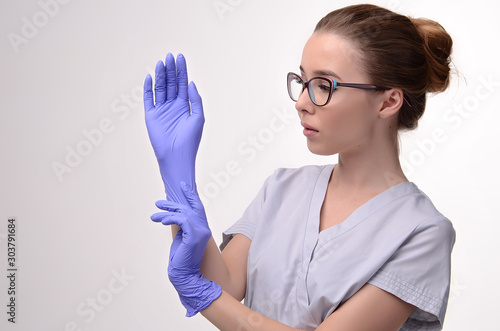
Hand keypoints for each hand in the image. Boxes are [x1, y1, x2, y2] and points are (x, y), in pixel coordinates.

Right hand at [143, 53, 203, 204]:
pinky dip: (148, 88)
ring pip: (159, 88)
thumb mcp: (198, 117)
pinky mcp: (151, 116)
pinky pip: (148, 99)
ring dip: (160, 75)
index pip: (182, 83)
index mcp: (184, 105)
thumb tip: (190, 82)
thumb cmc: (191, 140)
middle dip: (170, 69)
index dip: (181, 70)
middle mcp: (172, 106)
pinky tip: (149, 77)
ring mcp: (161, 110)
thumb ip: (195, 99)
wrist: (177, 157)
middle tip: (170, 56)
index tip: (180, 57)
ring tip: (161, 62)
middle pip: (170, 83)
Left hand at [151, 181, 220, 316]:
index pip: (198, 207)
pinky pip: (182, 220)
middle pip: (189, 208)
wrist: (184, 273)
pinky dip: (170, 218)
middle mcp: (204, 228)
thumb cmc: (181, 257)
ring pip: (184, 213)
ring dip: (167, 213)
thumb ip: (182, 225)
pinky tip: (161, 221)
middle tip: (158, 203)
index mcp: (202, 228)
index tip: (183, 186)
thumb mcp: (182, 237)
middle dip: (172, 204)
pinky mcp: (194, 236)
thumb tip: (175, 214)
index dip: (191, 195)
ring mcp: (201, 232)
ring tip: (154, 217)